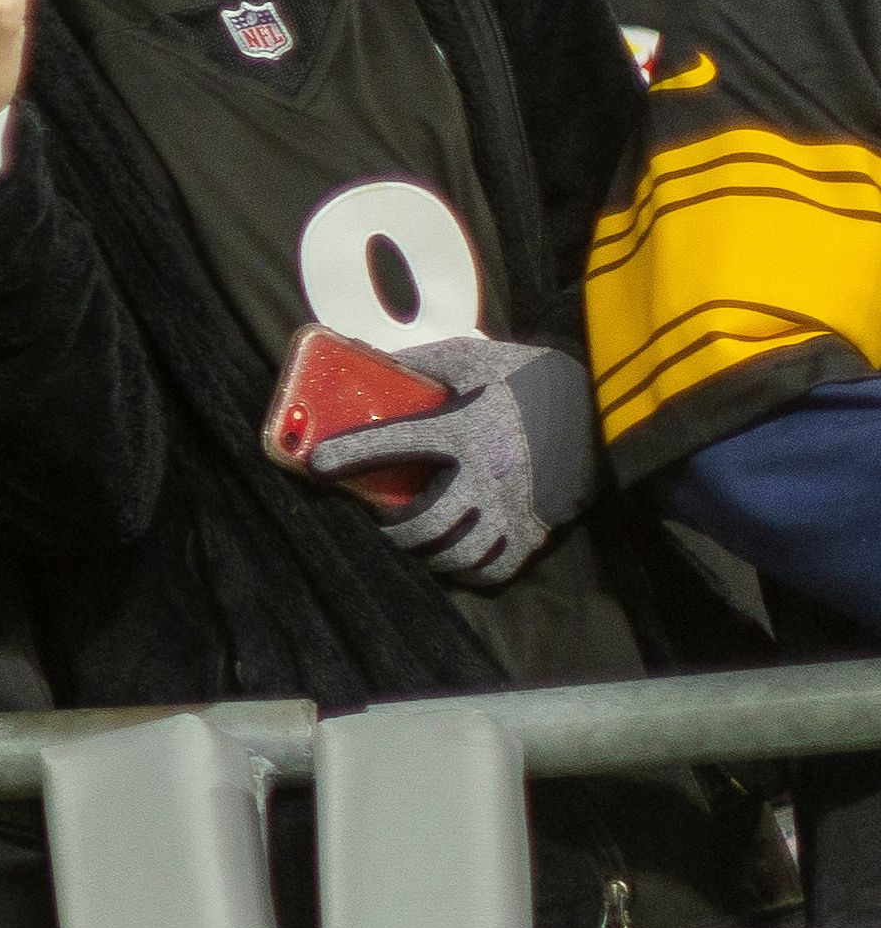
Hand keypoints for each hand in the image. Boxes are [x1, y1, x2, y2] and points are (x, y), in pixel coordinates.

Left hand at [302, 332, 598, 589]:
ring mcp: (514, 509)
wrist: (609, 406)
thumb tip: (371, 358)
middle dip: (390, 529)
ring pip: (455, 554)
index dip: (350, 454)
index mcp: (467, 429)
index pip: (394, 444)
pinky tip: (450, 557)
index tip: (317, 463)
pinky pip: (494, 569)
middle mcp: (487, 476)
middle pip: (423, 523)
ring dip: (424, 553)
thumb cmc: (533, 380)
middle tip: (378, 518)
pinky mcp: (538, 529)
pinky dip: (465, 570)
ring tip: (412, 540)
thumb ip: (425, 360)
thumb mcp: (477, 357)